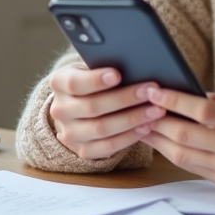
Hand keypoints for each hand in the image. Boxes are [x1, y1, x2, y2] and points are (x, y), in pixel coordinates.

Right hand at [46, 64, 165, 159]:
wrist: (78, 106)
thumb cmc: (92, 80)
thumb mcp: (91, 67)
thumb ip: (104, 65)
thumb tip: (135, 64)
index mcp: (59, 83)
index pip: (75, 83)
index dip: (96, 80)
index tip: (118, 74)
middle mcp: (60, 110)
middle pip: (92, 107)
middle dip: (125, 99)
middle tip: (150, 91)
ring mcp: (70, 133)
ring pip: (102, 129)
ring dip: (132, 119)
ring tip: (155, 110)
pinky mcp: (82, 150)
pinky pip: (108, 146)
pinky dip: (129, 137)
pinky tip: (146, 127)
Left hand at [141, 82, 214, 194]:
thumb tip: (201, 96)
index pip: (203, 112)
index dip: (174, 100)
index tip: (153, 91)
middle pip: (187, 136)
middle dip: (159, 121)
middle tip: (139, 108)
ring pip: (186, 158)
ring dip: (160, 142)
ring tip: (143, 126)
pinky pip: (197, 170)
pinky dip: (178, 155)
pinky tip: (165, 143)